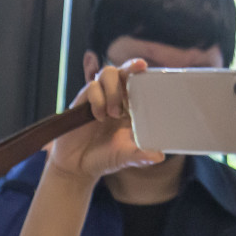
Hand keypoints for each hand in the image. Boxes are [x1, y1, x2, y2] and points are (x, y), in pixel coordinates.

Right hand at [47, 61, 167, 182]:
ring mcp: (99, 98)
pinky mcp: (82, 102)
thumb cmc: (104, 159)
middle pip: (124, 70)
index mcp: (131, 107)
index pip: (139, 81)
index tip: (147, 67)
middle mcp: (116, 98)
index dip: (143, 71)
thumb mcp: (126, 157)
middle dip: (130, 68)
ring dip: (113, 89)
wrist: (76, 167)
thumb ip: (141, 156)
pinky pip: (91, 87)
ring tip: (114, 113)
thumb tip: (159, 157)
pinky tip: (99, 117)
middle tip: (139, 69)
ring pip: (108, 73)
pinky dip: (98, 99)